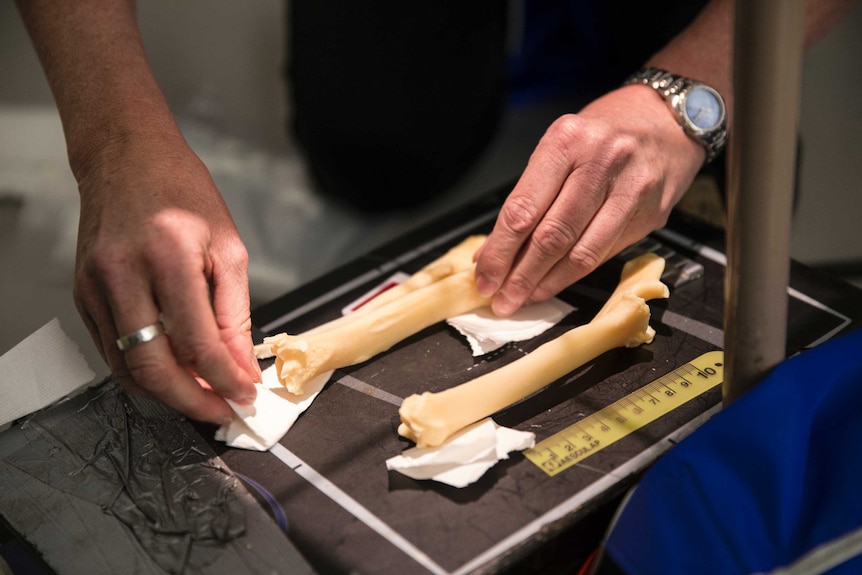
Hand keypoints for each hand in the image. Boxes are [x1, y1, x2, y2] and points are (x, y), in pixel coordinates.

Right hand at [72, 133, 259, 424]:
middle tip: (220, 412)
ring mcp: (95, 287)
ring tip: (201, 397)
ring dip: (166, 394)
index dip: (226, 380)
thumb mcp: (227, 247)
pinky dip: (142, 372)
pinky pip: (111, 351)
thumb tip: (242, 367)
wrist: (126, 155)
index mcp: (169, 256)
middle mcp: (124, 275)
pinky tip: (171, 373)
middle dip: (191, 402)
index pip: (199, 342)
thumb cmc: (182, 193)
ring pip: (127, 368)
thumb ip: (234, 314)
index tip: (246, 397)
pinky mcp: (82, 295)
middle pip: (153, 367)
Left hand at [474, 85, 704, 315]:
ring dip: (547, 283)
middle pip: (552, 236)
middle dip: (520, 275)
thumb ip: (528, 197)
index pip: (523, 209)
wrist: (666, 120)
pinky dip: (574, 275)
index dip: (500, 251)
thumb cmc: (601, 136)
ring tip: (523, 298)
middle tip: (501, 300)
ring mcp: (632, 189)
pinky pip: (606, 254)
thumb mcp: (559, 148)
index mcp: (567, 141)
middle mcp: (602, 162)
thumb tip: (495, 252)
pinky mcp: (652, 214)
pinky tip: (555, 283)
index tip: (484, 276)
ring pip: (582, 253)